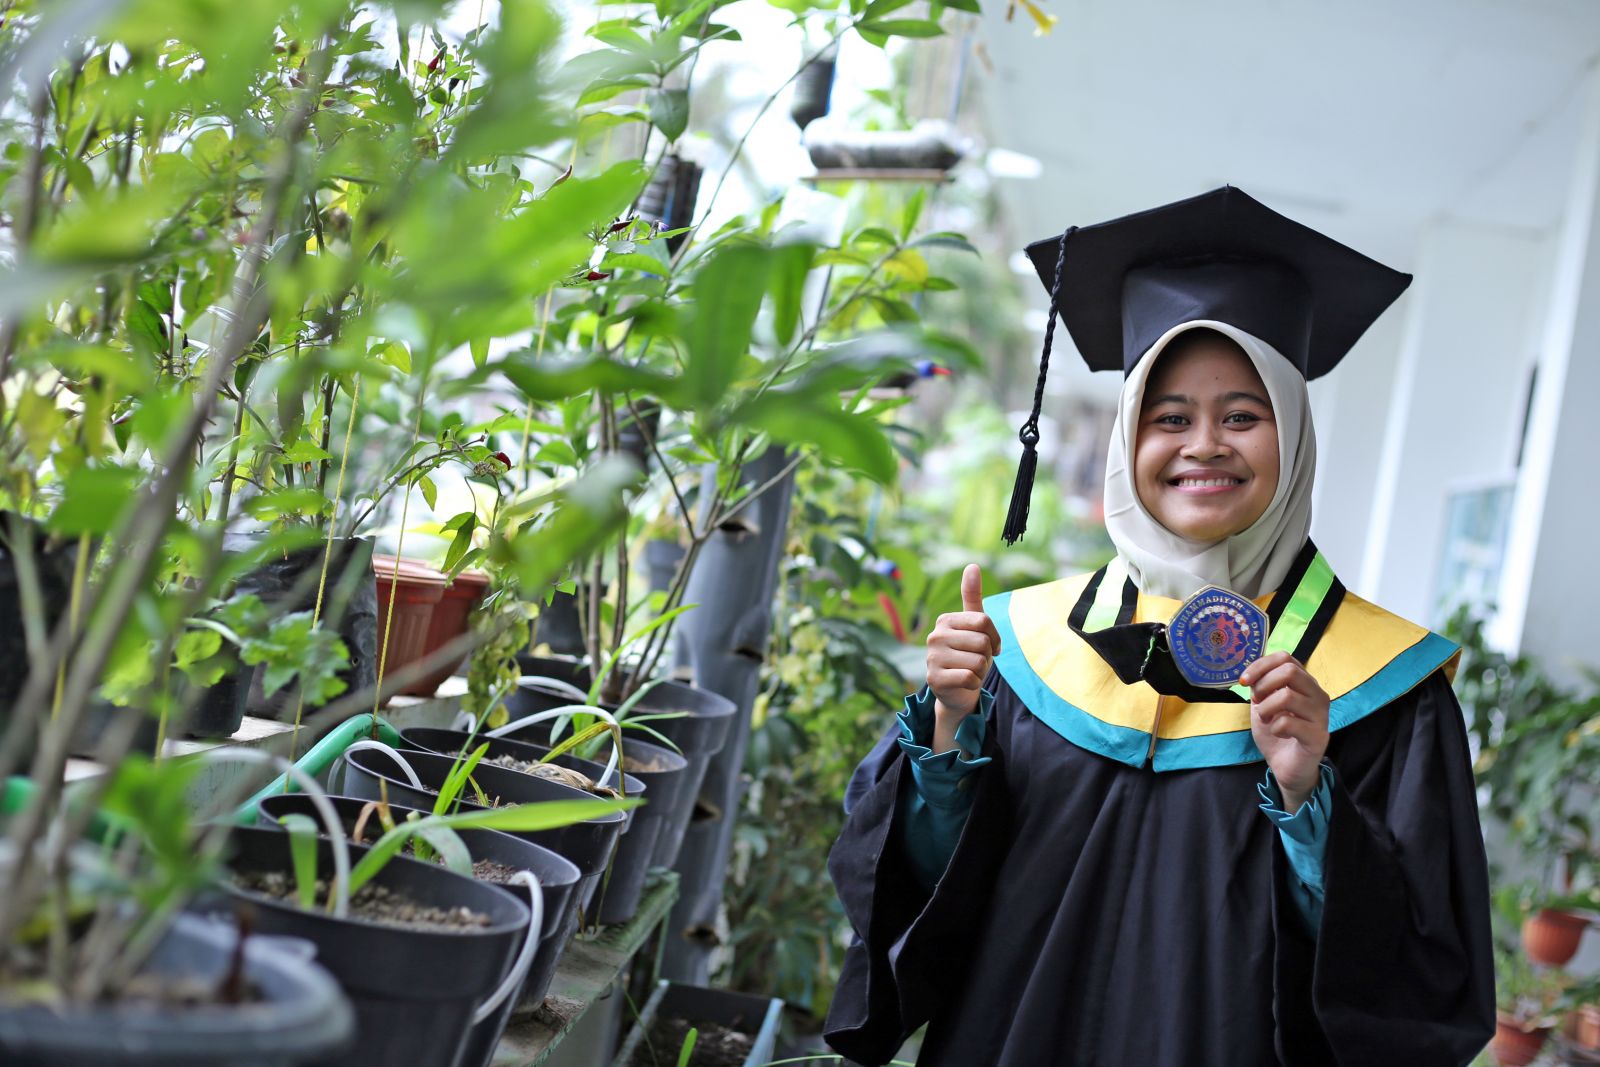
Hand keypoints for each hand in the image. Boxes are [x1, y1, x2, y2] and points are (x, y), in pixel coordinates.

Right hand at [926, 564, 1000, 751]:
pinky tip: (964, 683)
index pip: (984, 622)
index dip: (994, 637)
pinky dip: (974, 684)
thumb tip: (973, 565)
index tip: (989, 646)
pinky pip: (971, 678)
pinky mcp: (934, 679)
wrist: (957, 691)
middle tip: (976, 662)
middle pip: (982, 642)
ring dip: (982, 671)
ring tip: (969, 672)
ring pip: (979, 661)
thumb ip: (972, 596)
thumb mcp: (974, 626)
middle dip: (987, 656)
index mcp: (945, 620)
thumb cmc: (968, 655)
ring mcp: (932, 658)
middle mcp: (935, 636)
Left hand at [1242, 651, 1329, 812]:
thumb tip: (1251, 673)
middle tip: (1257, 702)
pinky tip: (1278, 733)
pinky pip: (1288, 722)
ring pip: (1287, 696)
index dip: (1260, 665)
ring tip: (1266, 719)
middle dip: (1263, 685)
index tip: (1244, 681)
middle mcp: (1317, 694)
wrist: (1287, 767)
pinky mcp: (1318, 736)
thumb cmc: (1277, 732)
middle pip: (1289, 671)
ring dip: (1266, 708)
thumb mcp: (1263, 704)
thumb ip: (1261, 686)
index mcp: (1305, 683)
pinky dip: (1274, 727)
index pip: (1285, 657)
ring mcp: (1321, 715)